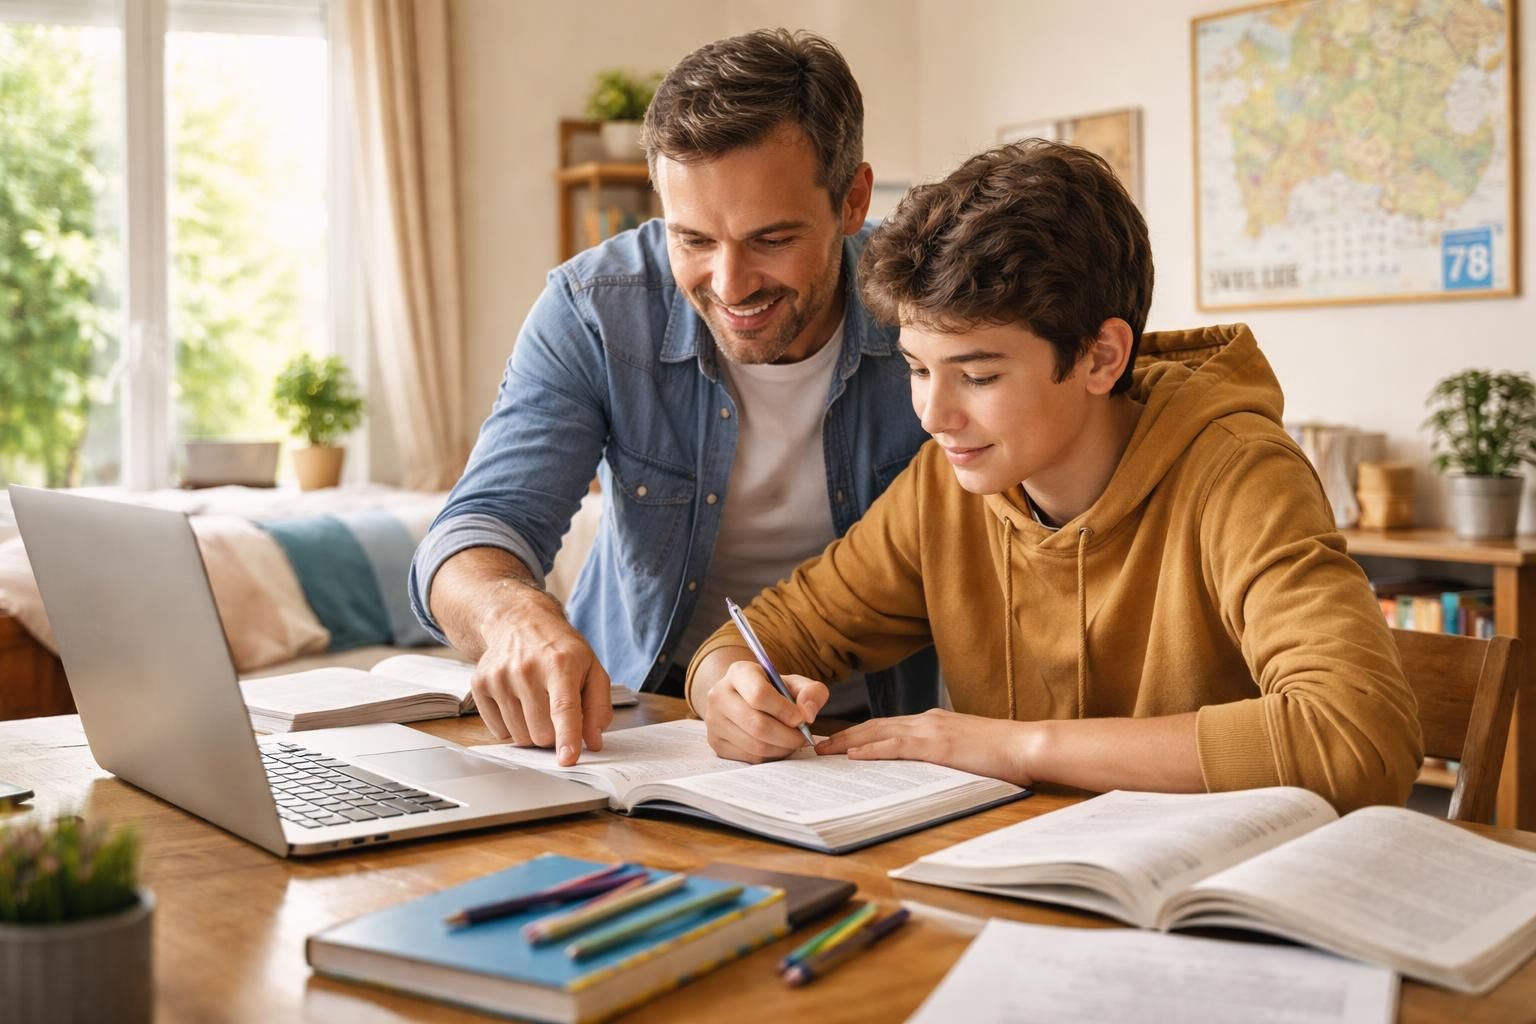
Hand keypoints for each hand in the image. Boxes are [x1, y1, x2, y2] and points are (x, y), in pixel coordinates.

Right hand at [472, 591, 612, 765]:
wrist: (518, 621)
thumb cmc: (560, 649)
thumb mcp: (591, 668)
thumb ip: (599, 706)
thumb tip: (594, 741)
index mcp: (560, 664)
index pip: (564, 708)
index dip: (567, 736)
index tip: (568, 759)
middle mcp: (526, 669)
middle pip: (541, 732)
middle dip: (554, 734)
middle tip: (556, 712)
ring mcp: (499, 677)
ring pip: (520, 736)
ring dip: (533, 731)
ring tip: (537, 703)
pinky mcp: (480, 684)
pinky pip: (499, 731)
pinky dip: (512, 726)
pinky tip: (518, 702)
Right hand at [702, 660, 827, 762]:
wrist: (743, 698)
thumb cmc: (774, 690)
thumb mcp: (795, 684)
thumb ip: (811, 693)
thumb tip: (808, 715)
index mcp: (738, 672)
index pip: (759, 695)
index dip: (784, 711)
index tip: (802, 719)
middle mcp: (719, 695)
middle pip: (757, 725)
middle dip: (788, 736)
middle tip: (803, 737)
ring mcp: (713, 721)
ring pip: (754, 745)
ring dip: (782, 748)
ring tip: (793, 741)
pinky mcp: (716, 743)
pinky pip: (749, 758)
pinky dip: (770, 756)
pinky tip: (778, 746)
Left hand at [815, 708, 1037, 786]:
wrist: (1027, 746)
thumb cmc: (1003, 753)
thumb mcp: (965, 750)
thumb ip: (942, 754)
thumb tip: (921, 769)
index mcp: (933, 722)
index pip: (887, 726)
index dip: (860, 734)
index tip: (838, 742)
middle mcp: (927, 721)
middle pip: (874, 726)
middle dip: (844, 735)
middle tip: (818, 745)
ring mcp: (931, 731)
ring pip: (879, 733)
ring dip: (848, 741)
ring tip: (824, 750)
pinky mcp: (938, 745)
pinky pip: (897, 746)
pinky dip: (872, 749)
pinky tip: (853, 755)